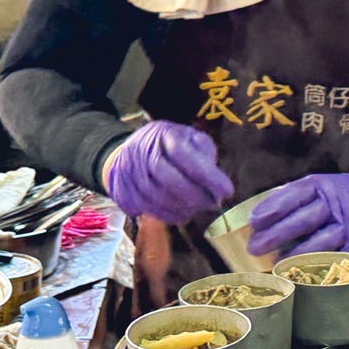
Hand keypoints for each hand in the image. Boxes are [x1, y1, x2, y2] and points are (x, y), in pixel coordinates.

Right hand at [102, 121, 233, 224]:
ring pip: (157, 198)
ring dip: (183, 208)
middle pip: (168, 179)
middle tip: (213, 203)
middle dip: (194, 195)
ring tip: (198, 207)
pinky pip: (146, 209)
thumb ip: (203, 151)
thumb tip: (215, 177)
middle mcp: (141, 151)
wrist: (128, 152)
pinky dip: (167, 214)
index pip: (183, 154)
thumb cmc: (168, 145)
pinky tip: (181, 211)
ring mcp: (128, 172)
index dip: (206, 175)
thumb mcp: (189, 138)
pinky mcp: (122, 192)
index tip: (227, 191)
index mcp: (163, 134)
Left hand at [246, 174, 348, 257]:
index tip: (253, 222)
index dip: (272, 209)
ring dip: (297, 253)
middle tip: (254, 247)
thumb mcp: (312, 187)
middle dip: (278, 234)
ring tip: (276, 262)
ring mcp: (345, 226)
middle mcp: (334, 205)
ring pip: (321, 241)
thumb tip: (255, 219)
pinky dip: (316, 264)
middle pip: (305, 220)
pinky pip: (334, 256)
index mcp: (319, 187)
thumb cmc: (332, 196)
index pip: (293, 196)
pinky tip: (300, 270)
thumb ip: (287, 199)